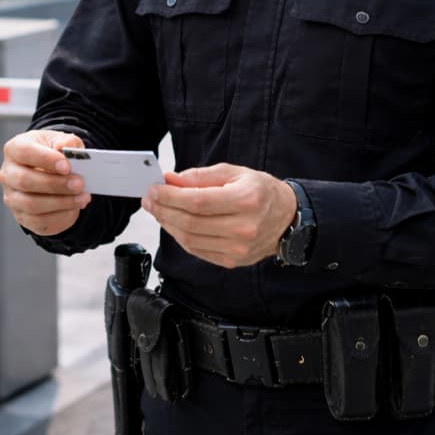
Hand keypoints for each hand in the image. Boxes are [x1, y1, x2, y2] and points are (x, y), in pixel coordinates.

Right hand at [0, 129, 90, 235]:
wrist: (51, 172)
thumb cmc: (52, 153)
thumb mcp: (61, 141)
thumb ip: (67, 141)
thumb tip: (66, 147)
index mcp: (15, 149)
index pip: (24, 152)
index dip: (45, 159)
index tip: (66, 166)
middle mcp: (8, 173)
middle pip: (25, 181)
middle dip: (55, 184)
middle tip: (79, 184)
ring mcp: (12, 197)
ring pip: (31, 204)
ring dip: (60, 202)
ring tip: (81, 197)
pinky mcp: (21, 215)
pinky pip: (38, 221)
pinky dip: (60, 215)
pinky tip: (74, 207)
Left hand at [142, 164, 295, 268]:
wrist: (285, 218)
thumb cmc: (259, 191)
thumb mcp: (233, 173)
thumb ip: (200, 176)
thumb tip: (169, 180)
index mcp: (247, 200)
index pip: (198, 202)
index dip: (170, 196)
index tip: (153, 189)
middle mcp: (244, 228)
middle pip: (190, 222)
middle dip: (163, 210)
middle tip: (149, 199)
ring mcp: (238, 248)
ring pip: (189, 240)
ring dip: (168, 224)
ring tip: (158, 210)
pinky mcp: (231, 261)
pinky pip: (196, 250)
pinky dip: (180, 236)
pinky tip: (173, 223)